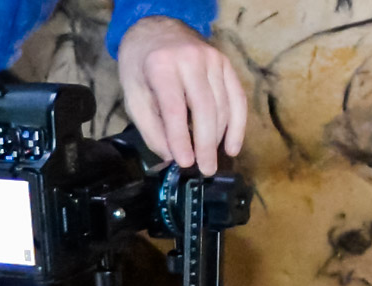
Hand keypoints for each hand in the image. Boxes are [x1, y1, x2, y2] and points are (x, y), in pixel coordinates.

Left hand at [117, 16, 246, 175]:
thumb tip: (171, 157)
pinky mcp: (226, 63)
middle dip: (206, 144)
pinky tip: (233, 146)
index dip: (181, 139)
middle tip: (205, 170)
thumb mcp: (134, 95)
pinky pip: (237, 98)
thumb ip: (151, 127)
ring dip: (220, 138)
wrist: (157, 29)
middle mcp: (191, 59)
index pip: (175, 109)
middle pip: (205, 109)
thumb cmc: (141, 64)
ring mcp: (213, 59)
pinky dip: (238, 125)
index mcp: (161, 65)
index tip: (184, 163)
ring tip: (212, 162)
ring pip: (223, 106)